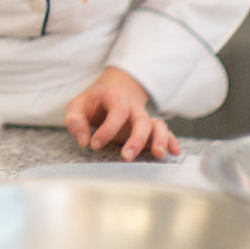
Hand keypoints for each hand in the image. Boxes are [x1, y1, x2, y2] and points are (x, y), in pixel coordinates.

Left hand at [64, 67, 180, 161]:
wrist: (112, 91)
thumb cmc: (92, 103)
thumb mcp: (77, 106)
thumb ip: (75, 120)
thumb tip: (84, 141)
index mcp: (115, 97)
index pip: (117, 111)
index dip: (107, 129)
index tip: (94, 144)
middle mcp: (133, 106)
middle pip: (141, 120)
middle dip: (136, 139)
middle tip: (126, 157)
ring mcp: (143, 117)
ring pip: (157, 125)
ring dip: (159, 139)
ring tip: (158, 155)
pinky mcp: (149, 128)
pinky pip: (164, 131)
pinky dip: (171, 140)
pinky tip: (174, 152)